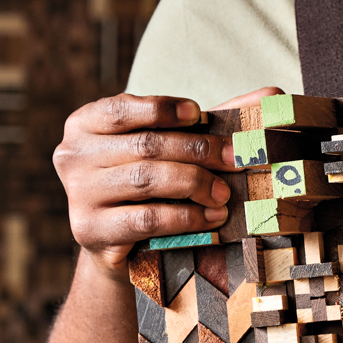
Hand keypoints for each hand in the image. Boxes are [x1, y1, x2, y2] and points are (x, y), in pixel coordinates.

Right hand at [52, 87, 280, 279]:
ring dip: (195, 185)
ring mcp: (78, 194)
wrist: (121, 246)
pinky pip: (147, 219)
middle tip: (234, 160)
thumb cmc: (150, 186)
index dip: (162, 109)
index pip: (122, 109)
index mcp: (85, 124)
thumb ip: (209, 121)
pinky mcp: (91, 230)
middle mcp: (72, 155)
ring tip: (224, 194)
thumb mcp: (170, 148)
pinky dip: (185, 217)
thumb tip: (271, 95)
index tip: (200, 115)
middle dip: (197, 151)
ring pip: (146, 181)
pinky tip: (211, 218)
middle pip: (144, 146)